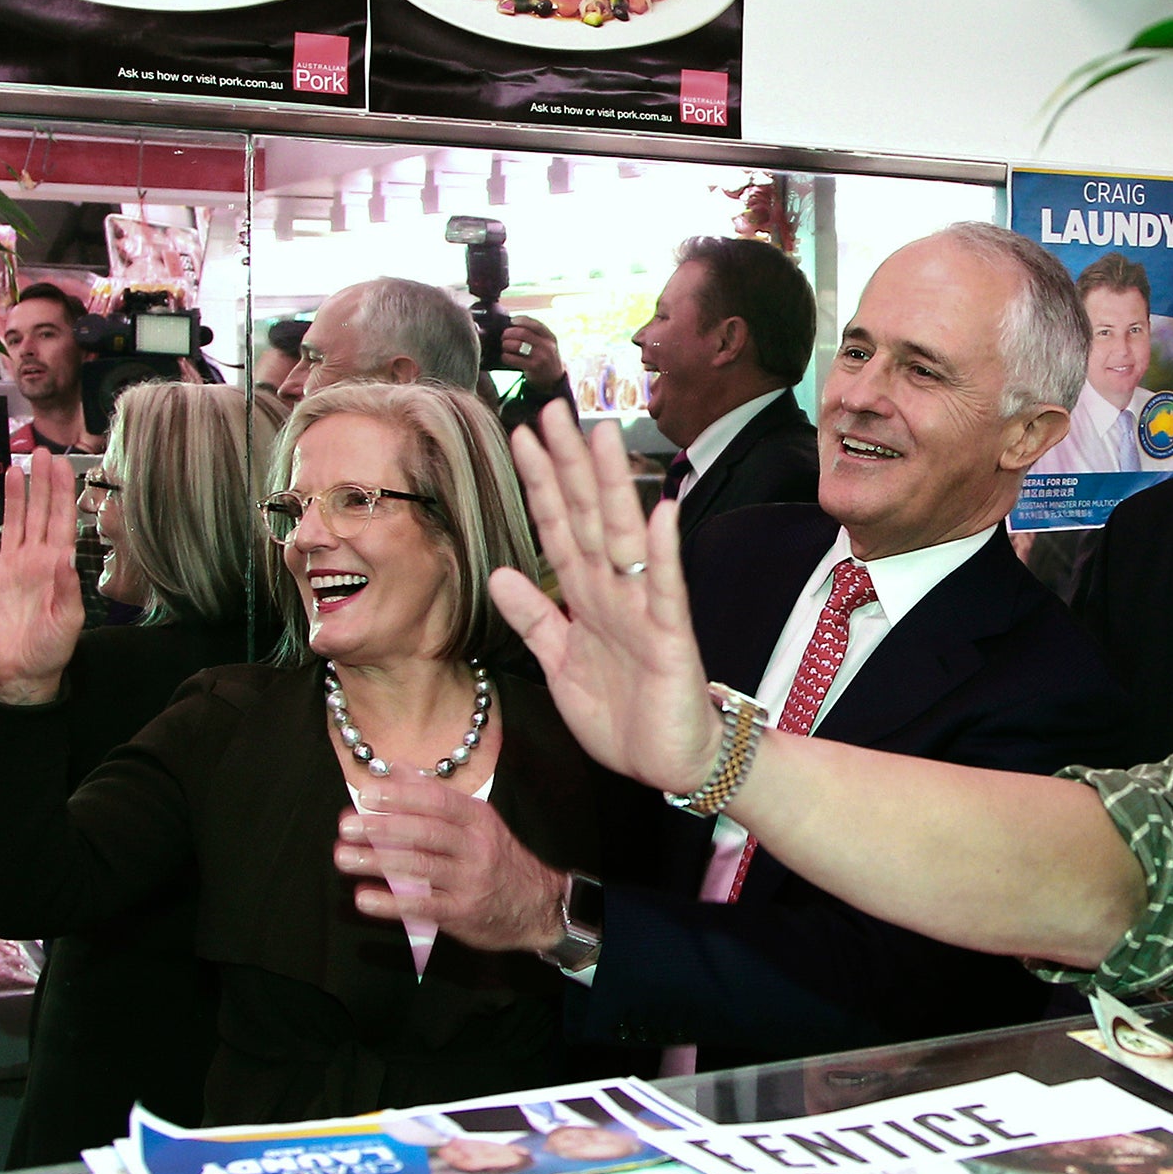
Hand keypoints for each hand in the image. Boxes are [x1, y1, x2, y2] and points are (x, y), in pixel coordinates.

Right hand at [0, 448, 82, 705]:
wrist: (21, 674)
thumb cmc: (52, 650)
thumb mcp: (68, 622)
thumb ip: (68, 590)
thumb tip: (68, 559)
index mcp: (58, 566)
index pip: (61, 521)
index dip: (62, 493)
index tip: (63, 466)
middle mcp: (34, 561)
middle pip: (38, 513)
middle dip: (41, 484)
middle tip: (41, 453)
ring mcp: (10, 568)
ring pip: (11, 523)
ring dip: (13, 496)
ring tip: (13, 468)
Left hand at [332, 778, 566, 953]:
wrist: (537, 906)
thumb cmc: (497, 859)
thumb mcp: (475, 822)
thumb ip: (434, 796)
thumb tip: (395, 768)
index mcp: (477, 818)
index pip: (436, 800)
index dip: (400, 796)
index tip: (367, 794)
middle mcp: (475, 846)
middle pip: (424, 832)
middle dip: (381, 828)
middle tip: (346, 827)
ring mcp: (469, 880)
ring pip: (419, 867)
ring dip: (377, 862)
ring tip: (343, 858)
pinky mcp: (462, 913)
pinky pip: (422, 906)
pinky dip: (391, 903)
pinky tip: (364, 899)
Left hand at [488, 402, 719, 795]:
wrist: (672, 764)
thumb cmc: (623, 714)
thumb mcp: (559, 665)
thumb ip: (533, 619)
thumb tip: (500, 574)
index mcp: (586, 597)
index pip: (558, 529)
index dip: (539, 484)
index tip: (519, 436)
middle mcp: (614, 592)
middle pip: (586, 517)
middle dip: (569, 465)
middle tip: (553, 409)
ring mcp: (644, 610)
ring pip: (623, 538)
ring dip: (611, 488)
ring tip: (601, 438)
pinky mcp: (671, 638)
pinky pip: (666, 590)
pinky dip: (663, 553)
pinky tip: (661, 512)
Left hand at [501, 316, 565, 391]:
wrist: (553, 378)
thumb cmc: (544, 357)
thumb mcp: (546, 344)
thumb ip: (534, 334)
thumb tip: (512, 324)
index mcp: (550, 336)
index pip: (534, 324)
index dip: (521, 320)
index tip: (512, 321)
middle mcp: (547, 346)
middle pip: (523, 333)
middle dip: (509, 333)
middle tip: (503, 336)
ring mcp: (541, 357)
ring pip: (518, 345)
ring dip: (506, 344)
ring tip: (504, 345)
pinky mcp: (533, 368)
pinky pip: (515, 359)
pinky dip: (506, 356)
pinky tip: (504, 356)